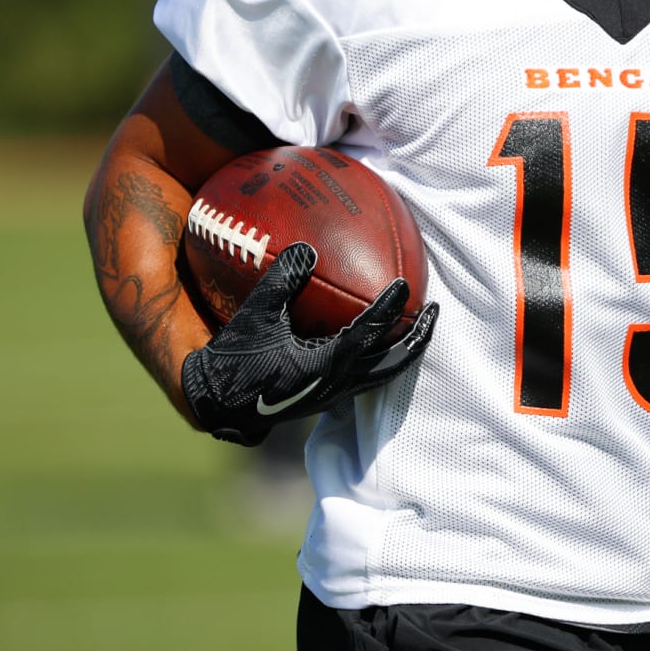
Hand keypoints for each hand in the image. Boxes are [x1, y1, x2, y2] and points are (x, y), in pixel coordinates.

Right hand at [180, 242, 437, 444]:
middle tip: (433, 309)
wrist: (216, 404)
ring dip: (406, 350)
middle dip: (417, 337)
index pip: (367, 336)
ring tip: (420, 324)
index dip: (388, 310)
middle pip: (393, 364)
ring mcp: (335, 395)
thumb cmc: (232, 358)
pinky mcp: (329, 397)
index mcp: (321, 366)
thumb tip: (307, 247)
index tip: (405, 285)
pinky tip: (384, 339)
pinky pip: (369, 378)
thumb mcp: (254, 315)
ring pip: (384, 375)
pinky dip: (384, 358)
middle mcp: (335, 385)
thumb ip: (281, 281)